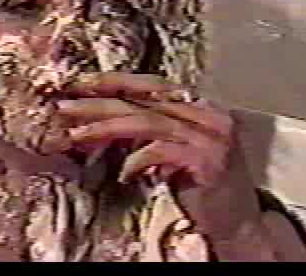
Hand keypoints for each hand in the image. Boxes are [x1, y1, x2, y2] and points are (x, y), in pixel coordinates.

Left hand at [55, 72, 305, 260]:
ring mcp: (210, 136)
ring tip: (76, 135)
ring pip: (146, 122)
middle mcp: (207, 113)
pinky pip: (161, 151)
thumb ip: (149, 132)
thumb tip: (101, 120)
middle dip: (99, 102)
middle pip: (143, 100)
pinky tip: (122, 173)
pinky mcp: (208, 160)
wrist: (241, 224)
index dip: (113, 82)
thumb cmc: (204, 188)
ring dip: (106, 128)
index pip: (149, 84)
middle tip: (64, 106)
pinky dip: (136, 160)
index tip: (79, 84)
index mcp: (199, 105)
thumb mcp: (175, 151)